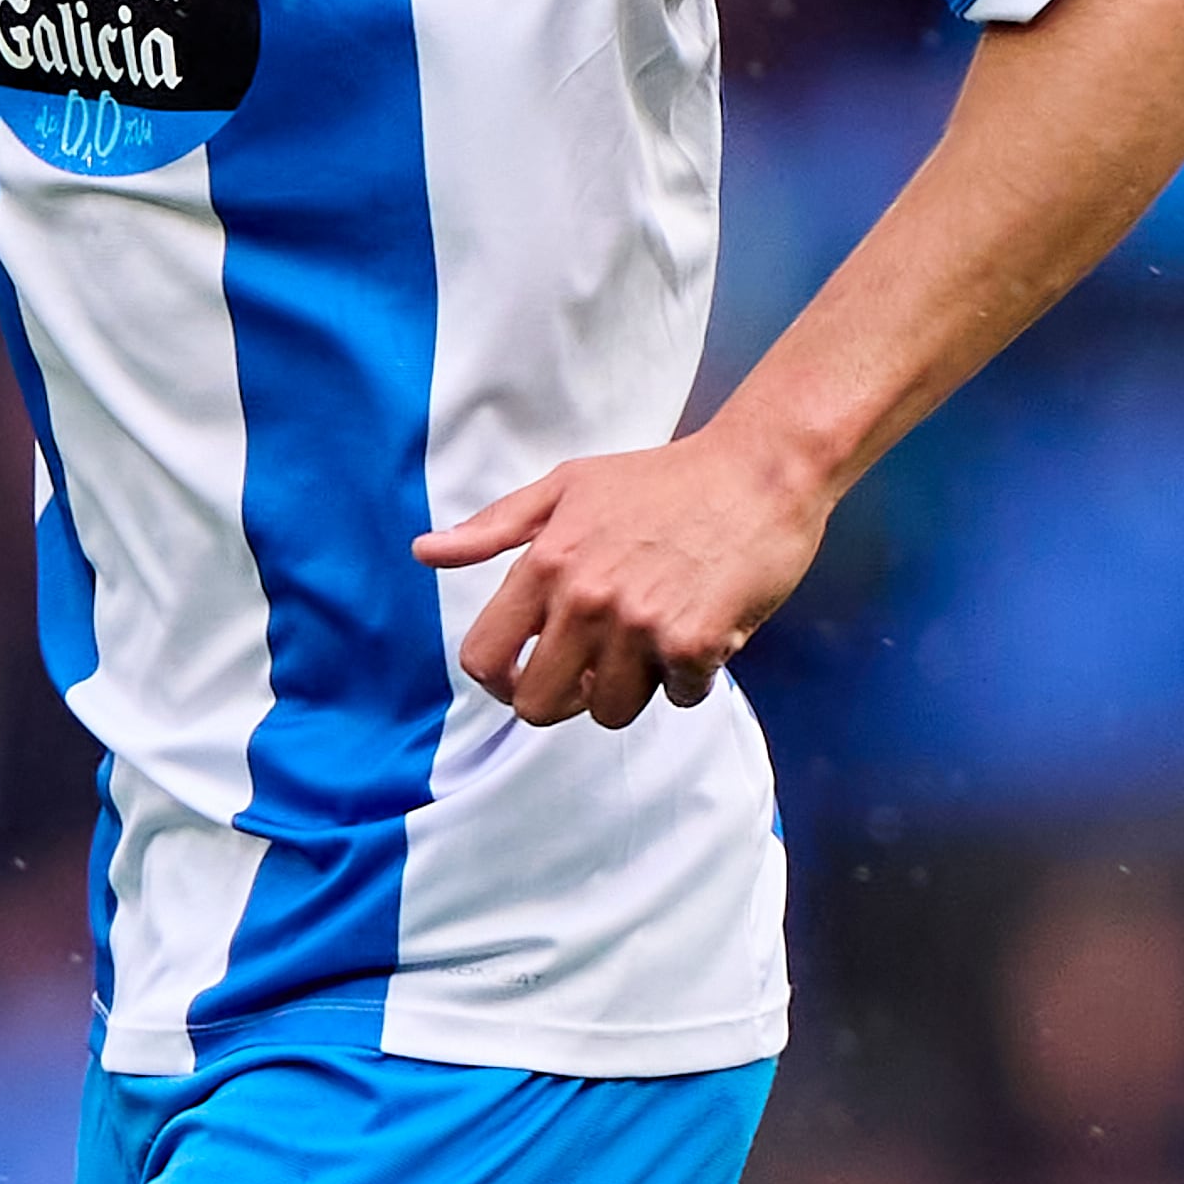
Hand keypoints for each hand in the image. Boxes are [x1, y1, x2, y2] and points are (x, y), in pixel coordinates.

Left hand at [412, 422, 829, 729]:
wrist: (758, 471)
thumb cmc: (660, 478)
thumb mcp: (566, 486)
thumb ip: (492, 527)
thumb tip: (424, 552)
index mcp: (545, 564)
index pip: (483, 658)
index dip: (497, 682)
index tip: (522, 677)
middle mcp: (586, 599)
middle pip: (539, 705)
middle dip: (562, 698)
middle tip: (592, 670)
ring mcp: (641, 625)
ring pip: (609, 711)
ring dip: (629, 688)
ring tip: (649, 641)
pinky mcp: (697, 644)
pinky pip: (676, 700)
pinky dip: (687, 680)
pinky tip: (697, 634)